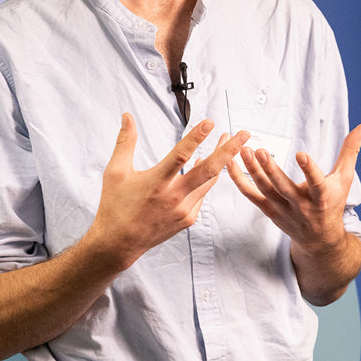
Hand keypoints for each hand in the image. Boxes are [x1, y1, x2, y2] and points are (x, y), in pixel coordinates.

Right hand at [89, 113, 249, 270]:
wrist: (119, 243)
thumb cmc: (115, 205)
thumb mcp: (115, 172)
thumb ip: (125, 142)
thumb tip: (127, 116)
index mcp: (156, 183)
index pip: (181, 155)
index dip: (196, 138)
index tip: (210, 122)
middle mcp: (174, 197)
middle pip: (209, 170)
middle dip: (229, 150)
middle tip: (244, 134)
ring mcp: (184, 209)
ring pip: (209, 181)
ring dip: (221, 161)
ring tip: (228, 141)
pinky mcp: (188, 218)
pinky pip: (202, 193)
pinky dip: (206, 178)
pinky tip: (205, 165)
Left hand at [226, 124, 360, 254]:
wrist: (320, 239)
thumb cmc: (333, 203)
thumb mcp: (345, 178)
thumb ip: (351, 150)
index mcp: (322, 197)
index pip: (316, 183)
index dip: (309, 170)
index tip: (302, 154)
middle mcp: (302, 205)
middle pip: (284, 188)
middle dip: (271, 170)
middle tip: (260, 150)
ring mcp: (283, 210)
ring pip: (265, 191)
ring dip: (253, 171)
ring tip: (245, 150)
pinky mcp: (269, 211)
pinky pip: (251, 196)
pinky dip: (240, 181)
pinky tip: (231, 163)